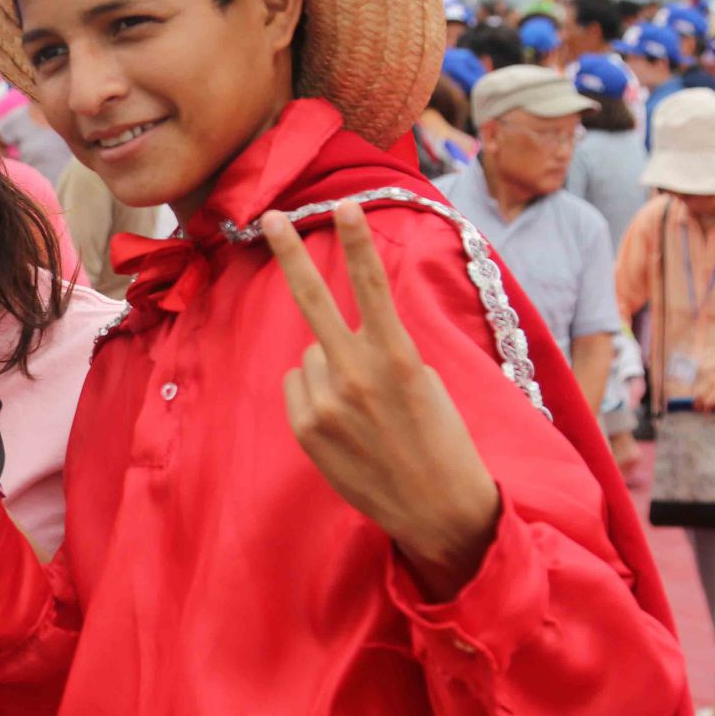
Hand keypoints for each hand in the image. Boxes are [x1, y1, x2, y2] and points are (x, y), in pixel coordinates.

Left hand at [262, 202, 501, 599]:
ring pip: (309, 355)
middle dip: (293, 254)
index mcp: (397, 359)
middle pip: (314, 301)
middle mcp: (356, 376)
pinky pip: (297, 386)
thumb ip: (385, 351)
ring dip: (328, 368)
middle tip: (272, 217)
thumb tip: (345, 338)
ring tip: (363, 408)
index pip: (374, 288)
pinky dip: (313, 395)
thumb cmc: (442, 441)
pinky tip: (344, 423)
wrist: (439, 511)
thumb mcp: (428, 384)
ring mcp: (326, 403)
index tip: (345, 205)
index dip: (358, 243)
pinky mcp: (306, 429)